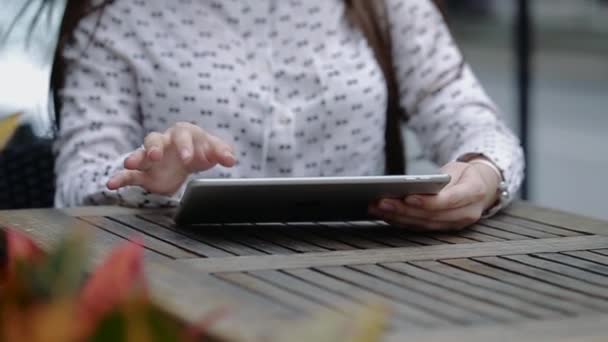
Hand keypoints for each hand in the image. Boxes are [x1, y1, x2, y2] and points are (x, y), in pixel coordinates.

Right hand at [107, 122, 235, 194]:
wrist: (191, 158)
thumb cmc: (202, 149)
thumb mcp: (214, 150)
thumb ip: (222, 153)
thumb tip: (231, 159)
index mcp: (183, 134)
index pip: (183, 136)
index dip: (185, 147)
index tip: (188, 159)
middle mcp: (164, 143)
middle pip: (155, 139)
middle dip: (155, 148)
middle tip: (156, 156)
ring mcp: (152, 157)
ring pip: (140, 153)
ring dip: (135, 157)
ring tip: (129, 163)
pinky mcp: (145, 173)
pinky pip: (129, 174)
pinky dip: (120, 178)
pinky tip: (111, 184)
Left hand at [368, 160, 500, 230]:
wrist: (482, 187)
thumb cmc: (465, 175)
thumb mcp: (458, 169)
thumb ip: (440, 179)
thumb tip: (412, 185)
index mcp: (474, 193)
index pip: (448, 200)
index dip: (427, 201)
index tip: (407, 196)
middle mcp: (467, 214)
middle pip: (431, 215)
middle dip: (403, 210)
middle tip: (380, 202)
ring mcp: (456, 225)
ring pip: (423, 224)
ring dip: (397, 217)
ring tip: (376, 208)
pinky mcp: (444, 229)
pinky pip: (420, 228)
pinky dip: (401, 222)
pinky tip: (384, 215)